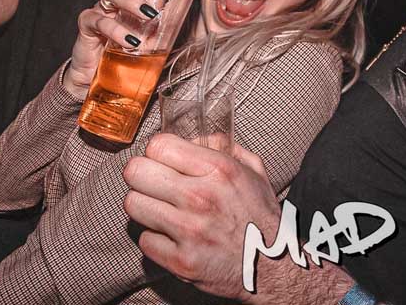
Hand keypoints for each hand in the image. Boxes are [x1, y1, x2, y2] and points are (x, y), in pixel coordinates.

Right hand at [64, 0, 159, 98]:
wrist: (105, 82)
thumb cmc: (133, 51)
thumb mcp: (159, 30)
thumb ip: (175, 8)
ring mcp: (100, 11)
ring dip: (133, 2)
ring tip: (151, 15)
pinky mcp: (87, 29)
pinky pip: (99, 22)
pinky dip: (116, 30)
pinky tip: (131, 41)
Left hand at [123, 134, 281, 299]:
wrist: (272, 266)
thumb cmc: (260, 216)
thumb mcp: (253, 171)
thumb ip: (224, 147)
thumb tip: (194, 138)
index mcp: (219, 170)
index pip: (158, 145)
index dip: (156, 151)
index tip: (162, 159)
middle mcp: (201, 197)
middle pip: (136, 171)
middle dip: (142, 175)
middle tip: (153, 183)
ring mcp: (189, 231)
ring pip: (133, 204)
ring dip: (145, 205)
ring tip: (161, 209)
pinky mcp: (180, 261)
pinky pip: (144, 239)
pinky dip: (155, 238)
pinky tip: (171, 236)